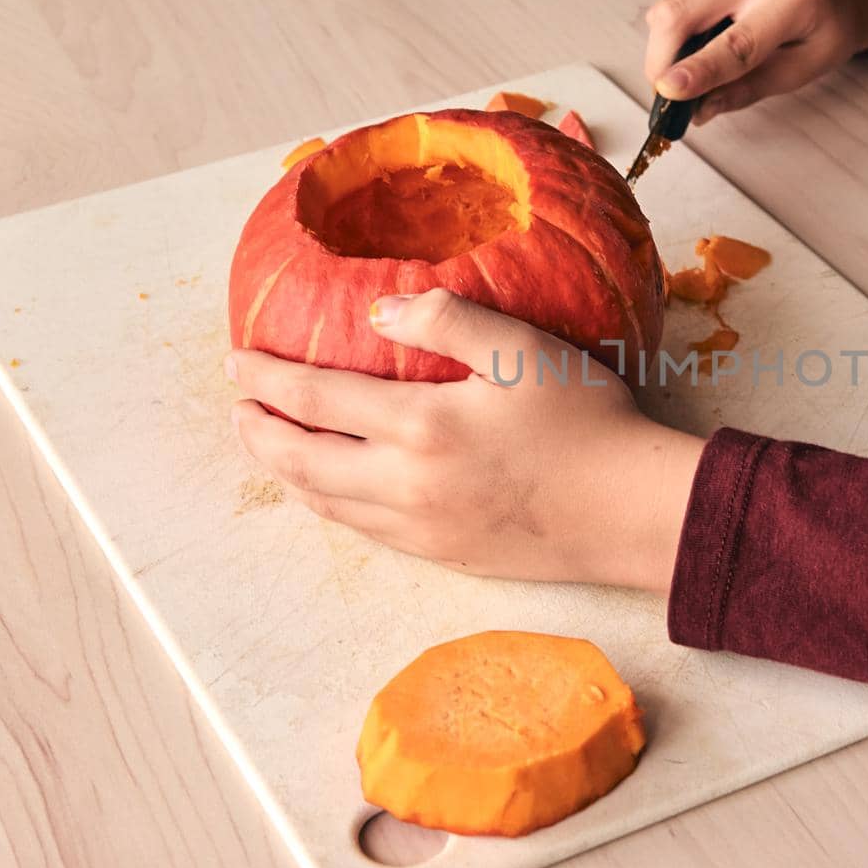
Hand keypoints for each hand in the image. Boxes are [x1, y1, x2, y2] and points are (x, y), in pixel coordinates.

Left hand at [225, 289, 704, 592]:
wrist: (631, 511)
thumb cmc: (587, 422)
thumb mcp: (522, 348)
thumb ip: (446, 319)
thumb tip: (378, 313)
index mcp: (420, 426)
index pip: (313, 400)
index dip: (265, 379)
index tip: (236, 362)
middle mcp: (406, 484)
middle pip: (301, 462)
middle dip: (258, 433)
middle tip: (239, 408)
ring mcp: (421, 528)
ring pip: (326, 504)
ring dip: (287, 473)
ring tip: (272, 447)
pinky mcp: (444, 554)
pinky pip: (365, 530)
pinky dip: (329, 505)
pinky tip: (333, 491)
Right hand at [644, 0, 867, 124]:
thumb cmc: (823, 29)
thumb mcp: (802, 69)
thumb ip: (749, 89)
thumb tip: (699, 109)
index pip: (737, 42)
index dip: (699, 68)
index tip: (665, 90)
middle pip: (682, 11)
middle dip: (660, 57)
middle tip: (662, 93)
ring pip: (670, 2)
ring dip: (670, 41)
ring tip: (701, 54)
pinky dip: (678, 17)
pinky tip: (708, 21)